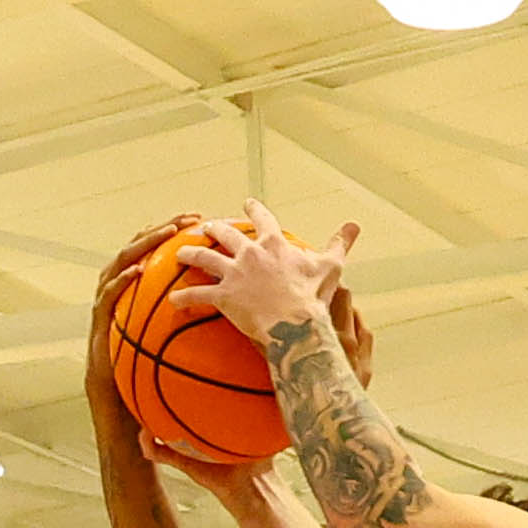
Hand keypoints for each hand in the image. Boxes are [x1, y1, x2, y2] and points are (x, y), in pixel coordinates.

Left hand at [172, 205, 353, 348]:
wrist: (295, 323)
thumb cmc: (313, 296)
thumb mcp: (330, 266)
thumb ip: (339, 243)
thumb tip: (354, 225)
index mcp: (274, 243)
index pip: (263, 219)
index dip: (254, 209)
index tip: (247, 203)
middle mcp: (250, 253)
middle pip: (226, 234)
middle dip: (215, 228)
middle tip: (207, 226)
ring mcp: (234, 273)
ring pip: (204, 258)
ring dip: (190, 254)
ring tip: (180, 253)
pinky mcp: (222, 296)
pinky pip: (197, 295)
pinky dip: (183, 297)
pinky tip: (173, 300)